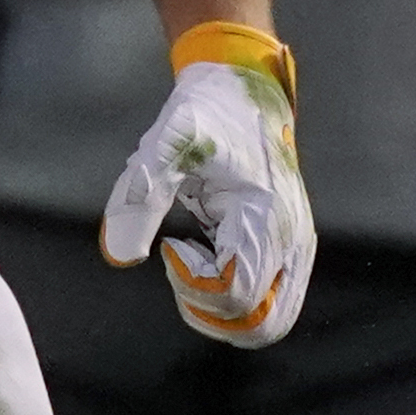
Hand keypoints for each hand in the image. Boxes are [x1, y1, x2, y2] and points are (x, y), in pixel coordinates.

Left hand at [104, 59, 313, 345]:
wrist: (241, 90)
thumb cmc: (203, 115)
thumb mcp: (164, 144)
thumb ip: (139, 198)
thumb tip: (118, 256)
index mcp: (266, 218)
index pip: (235, 294)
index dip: (190, 283)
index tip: (170, 243)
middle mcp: (292, 243)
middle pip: (259, 324)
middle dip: (206, 307)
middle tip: (178, 261)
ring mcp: (297, 250)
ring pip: (270, 323)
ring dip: (221, 312)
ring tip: (190, 263)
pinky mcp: (291, 252)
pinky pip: (272, 304)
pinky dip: (234, 302)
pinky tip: (205, 258)